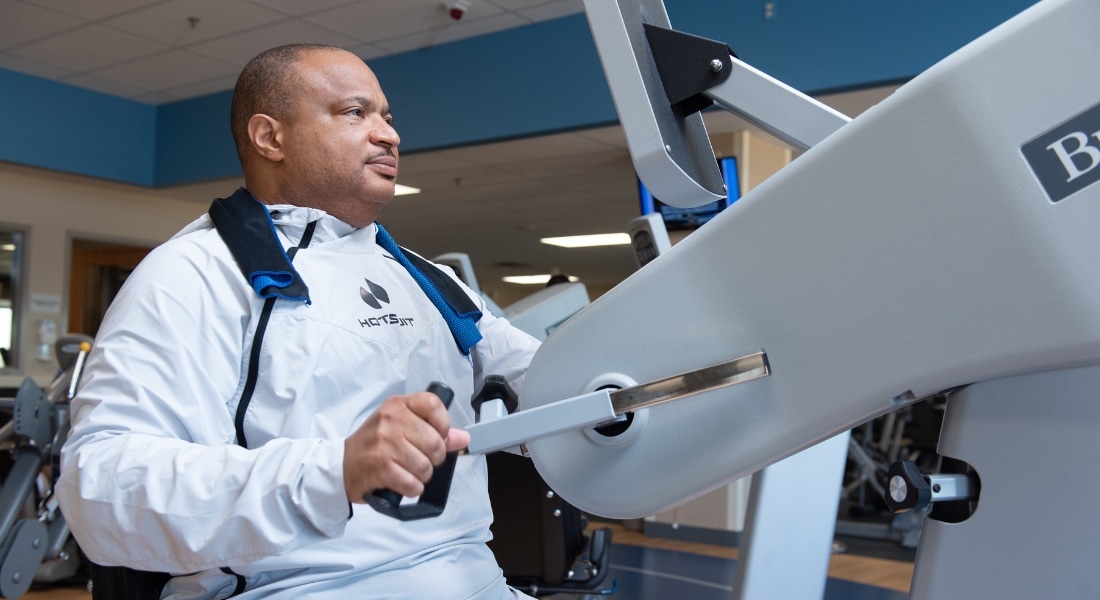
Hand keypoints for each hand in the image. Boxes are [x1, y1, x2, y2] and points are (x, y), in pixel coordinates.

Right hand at [343, 391, 470, 503]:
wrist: (342, 465)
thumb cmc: (374, 445)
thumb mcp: (401, 428)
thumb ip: (434, 431)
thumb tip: (464, 439)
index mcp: (398, 405)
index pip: (433, 404)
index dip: (443, 425)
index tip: (438, 436)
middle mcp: (391, 420)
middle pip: (435, 442)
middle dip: (435, 458)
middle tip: (422, 460)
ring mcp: (385, 444)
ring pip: (426, 466)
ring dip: (423, 476)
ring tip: (410, 472)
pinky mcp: (380, 468)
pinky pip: (414, 484)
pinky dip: (413, 488)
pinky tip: (403, 483)